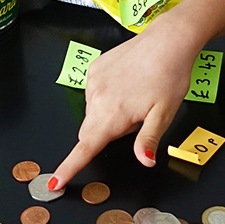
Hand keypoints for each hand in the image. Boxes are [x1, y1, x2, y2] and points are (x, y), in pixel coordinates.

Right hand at [49, 19, 202, 188]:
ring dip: (109, 114)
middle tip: (137, 120)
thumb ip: (148, 140)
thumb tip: (144, 162)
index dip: (69, 168)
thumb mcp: (164, 114)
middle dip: (105, 135)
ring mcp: (93, 81)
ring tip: (137, 96)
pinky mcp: (94, 68)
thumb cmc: (169, 76)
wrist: (167, 40)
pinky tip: (128, 83)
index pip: (85, 148)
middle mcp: (96, 98)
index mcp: (112, 114)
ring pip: (94, 112)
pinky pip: (94, 92)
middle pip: (90, 132)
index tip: (55, 183)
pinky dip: (107, 95)